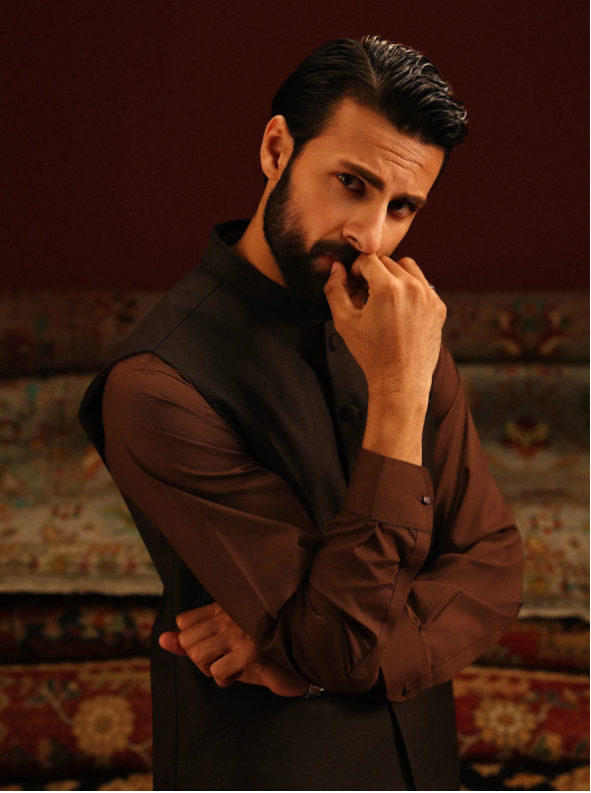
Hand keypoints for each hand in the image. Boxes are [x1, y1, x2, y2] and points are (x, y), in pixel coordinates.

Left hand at [159, 603, 308, 696]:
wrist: (296, 664)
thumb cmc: (258, 654)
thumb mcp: (222, 647)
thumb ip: (191, 642)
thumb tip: (161, 640)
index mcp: (224, 606)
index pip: (184, 621)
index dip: (193, 642)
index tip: (215, 646)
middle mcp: (231, 614)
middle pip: (187, 641)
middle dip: (200, 660)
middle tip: (224, 659)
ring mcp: (241, 632)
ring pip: (198, 656)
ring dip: (212, 670)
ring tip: (232, 665)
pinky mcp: (250, 652)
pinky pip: (216, 672)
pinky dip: (226, 679)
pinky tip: (243, 671)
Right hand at [323, 254, 445, 404]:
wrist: (401, 380)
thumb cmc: (372, 354)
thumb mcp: (345, 322)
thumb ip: (335, 290)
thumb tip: (336, 268)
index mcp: (388, 289)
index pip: (368, 259)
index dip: (355, 270)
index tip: (354, 285)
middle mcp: (412, 288)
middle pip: (387, 262)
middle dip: (373, 274)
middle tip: (365, 297)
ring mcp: (429, 296)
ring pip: (407, 268)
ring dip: (393, 277)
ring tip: (383, 300)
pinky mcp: (438, 306)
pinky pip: (422, 284)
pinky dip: (410, 290)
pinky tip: (400, 311)